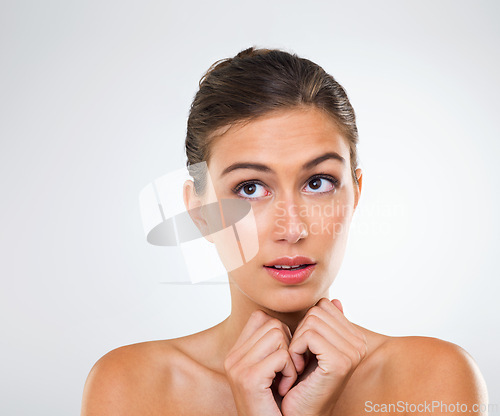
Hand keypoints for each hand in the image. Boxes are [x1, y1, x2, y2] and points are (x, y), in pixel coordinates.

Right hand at [224, 310, 296, 415]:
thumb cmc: (280, 405)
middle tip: (285, 372)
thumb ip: (278, 342)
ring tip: (284, 380)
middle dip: (288, 345)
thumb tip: (310, 311)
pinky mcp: (248, 378)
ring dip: (290, 359)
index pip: (261, 317)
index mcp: (236, 353)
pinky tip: (284, 388)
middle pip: (272, 323)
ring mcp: (237, 367)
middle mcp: (232, 357)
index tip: (284, 359)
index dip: (281, 334)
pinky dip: (291, 372)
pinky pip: (282, 356)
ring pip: (278, 335)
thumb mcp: (275, 369)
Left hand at [280, 298, 366, 415]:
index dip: (307, 324)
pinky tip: (299, 368)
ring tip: (300, 363)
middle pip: (317, 311)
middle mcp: (359, 344)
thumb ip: (326, 325)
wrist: (301, 413)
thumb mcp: (314, 347)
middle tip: (301, 357)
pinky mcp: (340, 361)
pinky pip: (308, 335)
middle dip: (301, 332)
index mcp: (356, 337)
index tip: (306, 348)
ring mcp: (352, 353)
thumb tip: (334, 300)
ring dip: (296, 342)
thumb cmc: (303, 380)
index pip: (324, 305)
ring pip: (311, 321)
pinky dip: (295, 350)